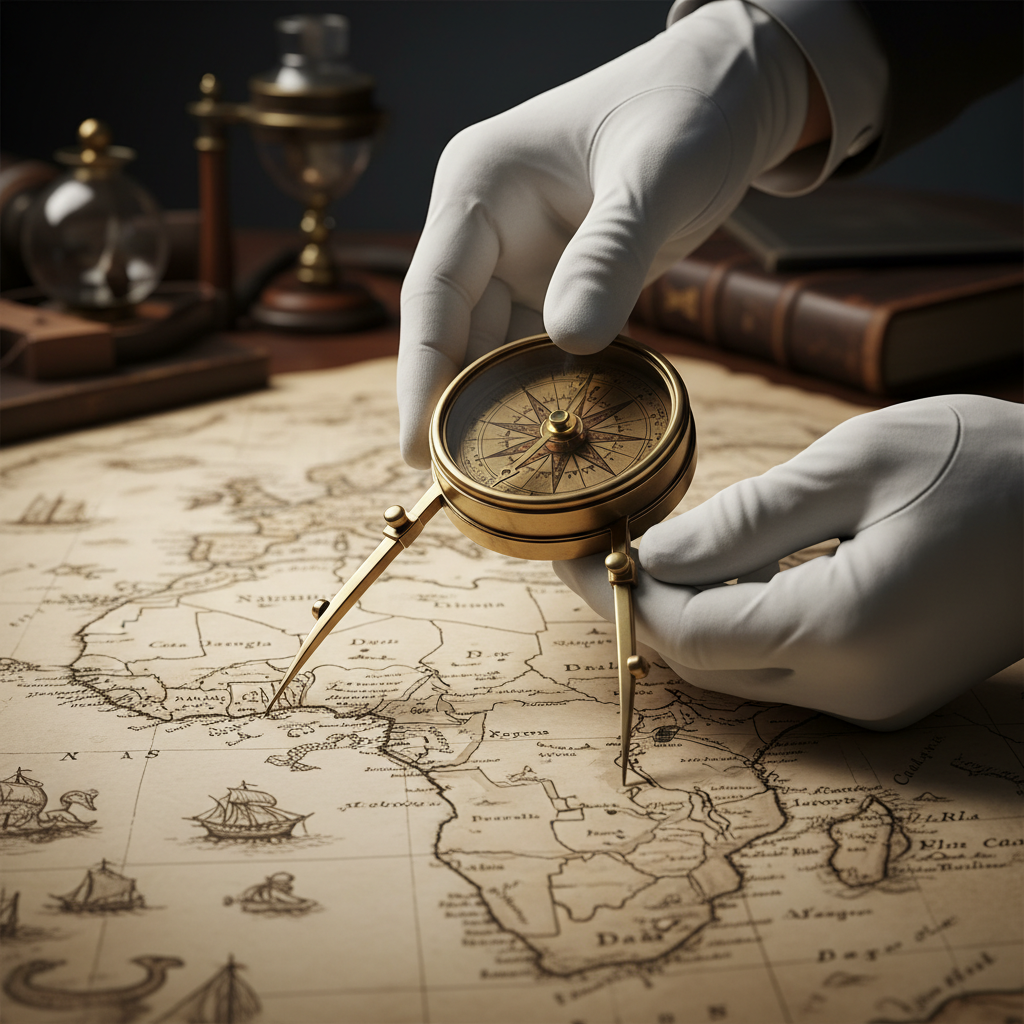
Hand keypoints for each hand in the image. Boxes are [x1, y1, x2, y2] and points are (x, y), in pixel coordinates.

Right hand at [397, 0, 811, 466]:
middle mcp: (486, 226)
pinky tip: (547, 434)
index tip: (414, 449)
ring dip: (494, 405)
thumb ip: (611, 257)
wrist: (731, 96)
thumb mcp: (655, 177)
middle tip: (456, 486)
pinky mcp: (556, 282)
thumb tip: (569, 342)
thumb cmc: (688, 111)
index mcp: (479, 185)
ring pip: (491, 346)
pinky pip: (536, 347)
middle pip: (451, 330)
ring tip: (496, 477)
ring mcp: (520, 257)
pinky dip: (539, 389)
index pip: (432, 291)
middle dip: (451, 404)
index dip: (419, 374)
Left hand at [554, 396, 1023, 729]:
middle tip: (592, 552)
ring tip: (638, 555)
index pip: (687, 631)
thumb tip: (654, 555)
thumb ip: (746, 518)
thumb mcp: (860, 463)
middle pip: (702, 661)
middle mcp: (853, 687)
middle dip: (639, 607)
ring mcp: (872, 698)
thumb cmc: (994, 465)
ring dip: (681, 616)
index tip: (575, 550)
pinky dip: (732, 622)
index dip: (621, 593)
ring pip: (735, 670)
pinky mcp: (884, 687)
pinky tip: (715, 572)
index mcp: (842, 629)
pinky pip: (778, 666)